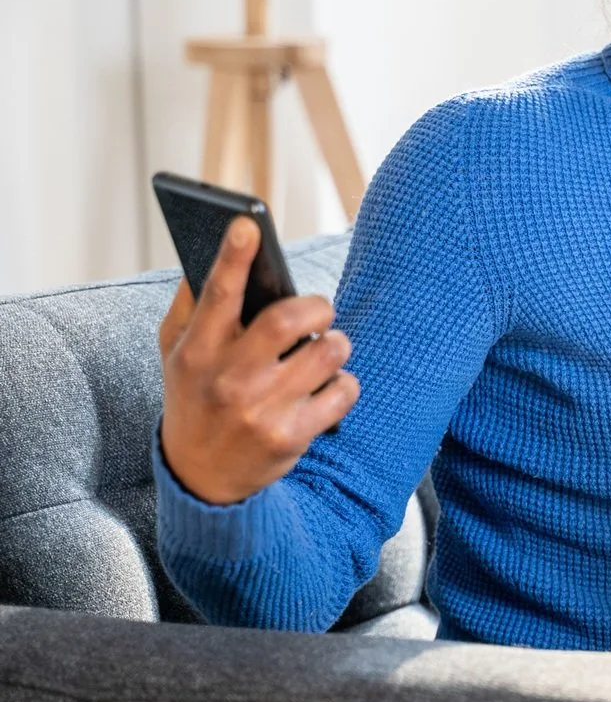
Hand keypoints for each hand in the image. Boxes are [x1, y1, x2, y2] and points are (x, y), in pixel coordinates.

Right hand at [158, 215, 358, 504]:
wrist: (200, 478)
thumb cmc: (194, 399)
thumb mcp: (174, 355)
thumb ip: (191, 308)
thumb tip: (210, 255)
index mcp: (197, 351)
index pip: (217, 294)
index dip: (232, 255)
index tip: (246, 223)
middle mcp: (229, 378)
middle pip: (288, 319)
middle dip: (317, 305)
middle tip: (319, 310)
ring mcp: (262, 409)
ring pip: (328, 351)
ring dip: (336, 342)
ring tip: (325, 347)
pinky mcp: (292, 436)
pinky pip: (344, 390)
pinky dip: (345, 382)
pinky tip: (328, 385)